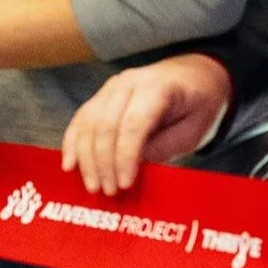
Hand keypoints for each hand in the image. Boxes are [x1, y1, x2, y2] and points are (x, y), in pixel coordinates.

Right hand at [59, 54, 231, 195]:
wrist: (193, 77)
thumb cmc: (197, 107)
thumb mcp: (191, 132)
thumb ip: (162, 147)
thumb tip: (129, 169)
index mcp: (158, 87)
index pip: (134, 124)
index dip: (126, 157)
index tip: (125, 184)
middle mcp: (128, 82)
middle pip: (106, 124)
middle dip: (103, 162)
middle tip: (108, 191)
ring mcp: (111, 86)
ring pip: (88, 122)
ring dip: (86, 157)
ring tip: (92, 184)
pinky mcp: (101, 95)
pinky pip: (81, 118)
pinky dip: (73, 142)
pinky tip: (70, 163)